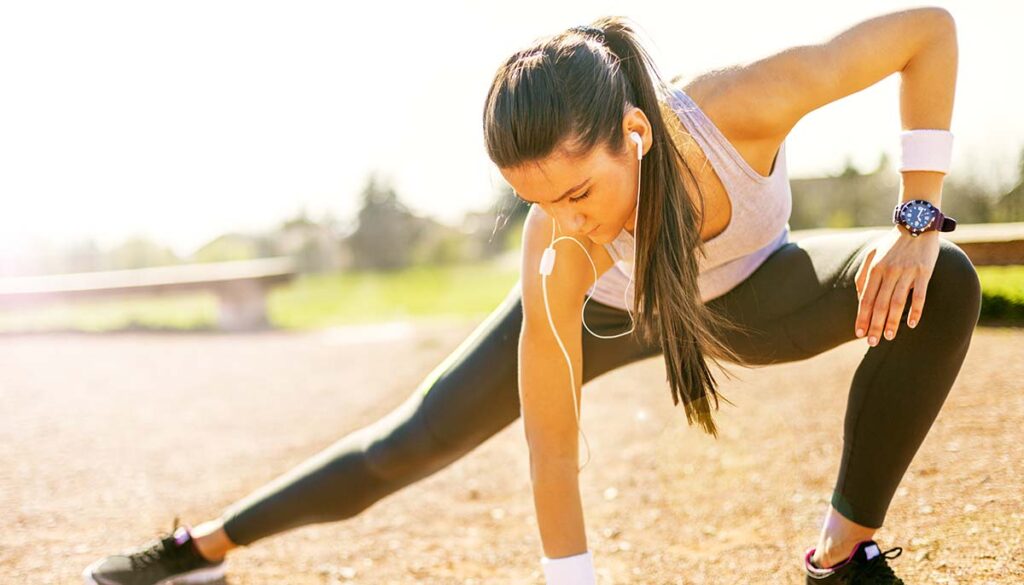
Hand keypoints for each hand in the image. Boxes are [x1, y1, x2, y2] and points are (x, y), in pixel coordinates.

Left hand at [854, 226, 940, 345]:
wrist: (917, 223)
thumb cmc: (892, 243)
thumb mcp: (872, 254)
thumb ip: (863, 275)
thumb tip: (860, 298)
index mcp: (875, 268)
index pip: (866, 299)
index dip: (862, 317)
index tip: (859, 333)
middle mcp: (889, 271)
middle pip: (880, 304)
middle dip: (875, 325)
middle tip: (872, 342)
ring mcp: (907, 272)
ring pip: (897, 302)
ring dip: (892, 322)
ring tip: (889, 337)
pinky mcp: (924, 271)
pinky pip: (919, 295)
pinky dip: (915, 311)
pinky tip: (911, 324)